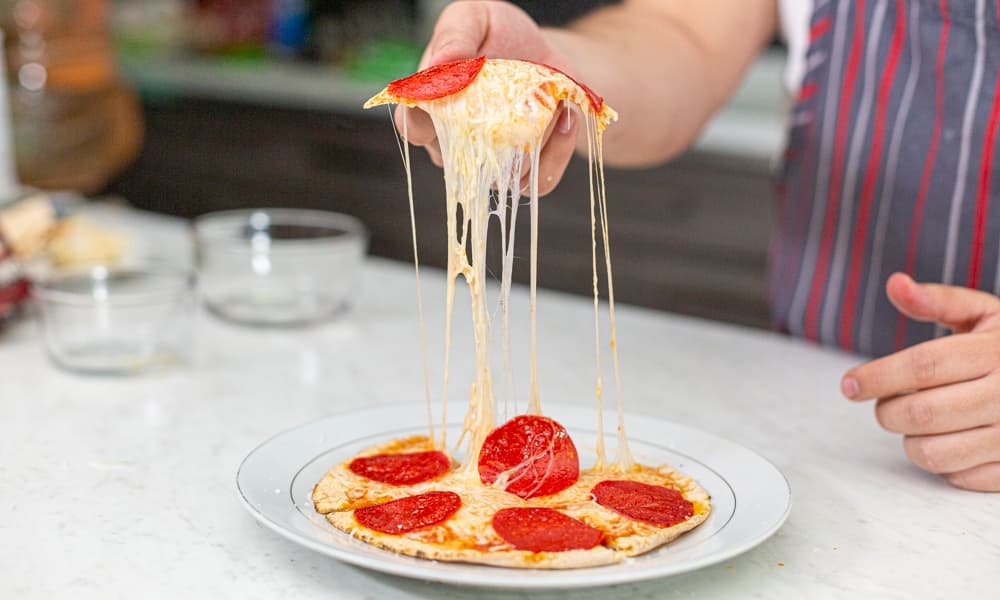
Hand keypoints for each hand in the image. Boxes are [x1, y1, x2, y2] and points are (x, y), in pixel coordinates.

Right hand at [395, 1, 579, 194]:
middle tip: (512, 99)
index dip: (422, 120)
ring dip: (530, 140)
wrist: (547, 58)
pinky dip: (556, 152)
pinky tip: (565, 118)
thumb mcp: (475, 17)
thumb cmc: (502, 36)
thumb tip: (440, 63)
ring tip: (551, 103)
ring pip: (500, 175)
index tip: (449, 98)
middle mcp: (455, 141)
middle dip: (487, 133)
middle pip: (458, 160)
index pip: (412, 125)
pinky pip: (537, 182)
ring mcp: (488, 163)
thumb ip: (455, 33)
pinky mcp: (523, 173)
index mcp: (432, 106)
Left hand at [841, 272, 999, 491]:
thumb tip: (896, 283)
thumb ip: (938, 301)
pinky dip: (941, 463)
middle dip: (888, 411)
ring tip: (914, 422)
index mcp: (996, 351)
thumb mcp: (985, 313)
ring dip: (908, 440)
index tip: (849, 384)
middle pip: (923, 413)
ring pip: (935, 452)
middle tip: (885, 403)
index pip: (923, 367)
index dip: (878, 376)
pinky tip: (947, 440)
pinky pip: (960, 477)